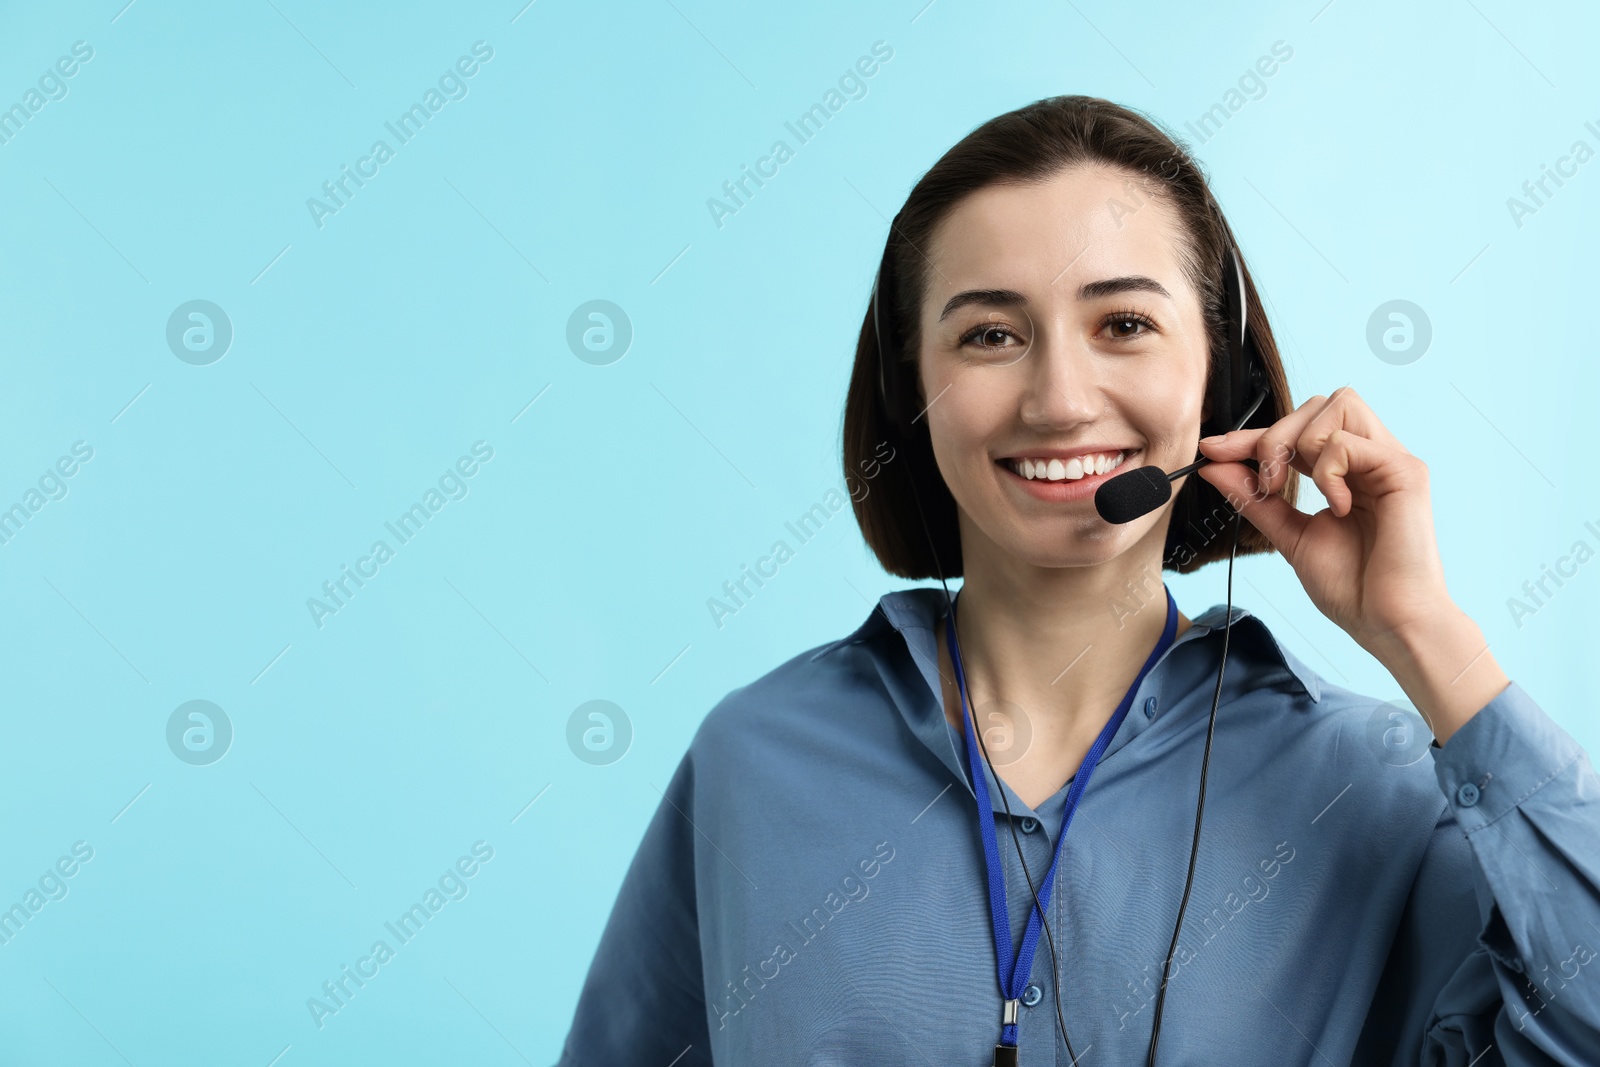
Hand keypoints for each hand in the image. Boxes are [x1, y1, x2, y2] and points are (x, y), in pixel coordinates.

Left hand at [1194, 386, 1506, 743]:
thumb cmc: (1352, 588)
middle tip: (1265, 484)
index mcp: (1347, 471)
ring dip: (1300, 444)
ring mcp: (1391, 461)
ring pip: (1336, 405)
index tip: (1212, 451)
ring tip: (1300, 492)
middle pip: (1316, 404)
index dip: (1252, 435)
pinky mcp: (1406, 471)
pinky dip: (1327, 472)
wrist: (1389, 624)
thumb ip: (1255, 499)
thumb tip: (1215, 466)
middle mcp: (1372, 458)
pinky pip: (1347, 442)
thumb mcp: (1289, 536)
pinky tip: (1338, 507)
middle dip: (1274, 436)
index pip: (1297, 428)